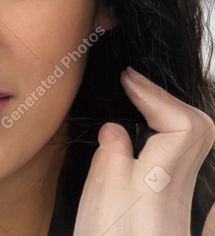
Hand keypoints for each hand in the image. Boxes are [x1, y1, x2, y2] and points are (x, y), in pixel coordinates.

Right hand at [73, 66, 214, 235]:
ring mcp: (184, 216)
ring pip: (198, 155)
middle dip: (167, 100)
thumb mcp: (97, 205)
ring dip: (175, 122)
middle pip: (198, 132)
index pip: (181, 124)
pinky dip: (199, 174)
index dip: (156, 94)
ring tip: (146, 108)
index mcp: (158, 189)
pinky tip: (195, 174)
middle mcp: (179, 198)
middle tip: (135, 86)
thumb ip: (110, 160)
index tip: (130, 79)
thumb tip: (116, 130)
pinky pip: (209, 202)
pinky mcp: (179, 232)